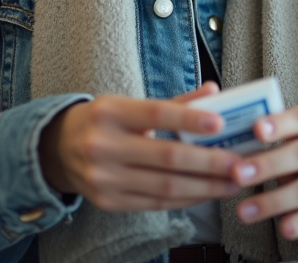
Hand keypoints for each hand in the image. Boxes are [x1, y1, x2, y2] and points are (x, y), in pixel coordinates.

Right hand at [39, 83, 243, 211]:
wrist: (57, 150)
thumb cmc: (104, 121)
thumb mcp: (130, 104)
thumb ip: (175, 102)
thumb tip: (214, 92)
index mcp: (111, 112)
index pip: (157, 113)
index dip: (190, 119)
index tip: (221, 123)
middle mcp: (104, 145)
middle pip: (167, 157)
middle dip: (209, 162)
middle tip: (240, 163)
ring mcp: (104, 178)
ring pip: (165, 187)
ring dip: (205, 187)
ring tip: (232, 182)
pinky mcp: (108, 202)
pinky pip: (155, 204)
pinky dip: (186, 200)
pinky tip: (206, 193)